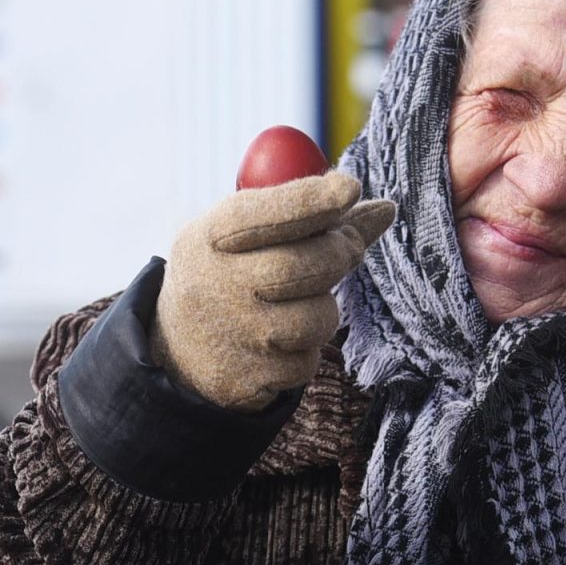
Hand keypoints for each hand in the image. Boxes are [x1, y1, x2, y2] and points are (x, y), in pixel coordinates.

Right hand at [150, 172, 393, 411]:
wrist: (179, 354)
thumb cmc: (233, 277)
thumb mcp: (251, 239)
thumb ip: (316, 222)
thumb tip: (386, 208)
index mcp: (210, 238)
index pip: (264, 214)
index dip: (310, 199)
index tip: (349, 187)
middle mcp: (215, 285)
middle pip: (301, 266)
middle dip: (339, 253)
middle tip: (349, 248)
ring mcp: (232, 334)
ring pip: (316, 317)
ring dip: (325, 309)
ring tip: (303, 303)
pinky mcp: (246, 378)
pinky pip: (307, 361)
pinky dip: (307, 350)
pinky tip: (282, 343)